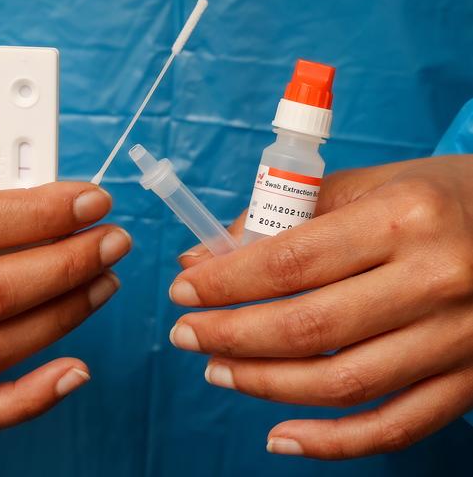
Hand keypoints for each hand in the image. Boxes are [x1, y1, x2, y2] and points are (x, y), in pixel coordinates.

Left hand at [169, 155, 472, 458]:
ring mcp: (458, 339)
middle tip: (186, 335)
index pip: (290, 261)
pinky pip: (395, 428)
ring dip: (264, 385)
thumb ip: (284, 214)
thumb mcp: (365, 184)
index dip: (225, 282)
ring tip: (217, 370)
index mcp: (404, 218)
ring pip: (342, 383)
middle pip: (309, 328)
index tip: (183, 290)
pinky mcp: (469, 381)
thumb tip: (204, 255)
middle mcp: (436, 280)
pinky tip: (280, 435)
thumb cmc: (432, 198)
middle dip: (231, 335)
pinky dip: (332, 443)